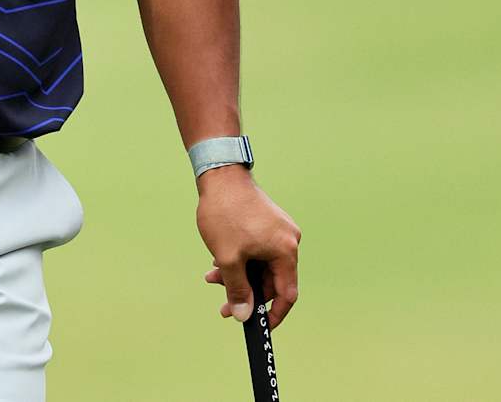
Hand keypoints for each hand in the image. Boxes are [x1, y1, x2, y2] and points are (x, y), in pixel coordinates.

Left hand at [195, 166, 301, 327]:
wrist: (220, 175)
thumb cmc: (226, 213)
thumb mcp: (229, 258)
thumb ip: (237, 290)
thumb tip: (243, 315)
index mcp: (286, 250)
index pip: (287, 293)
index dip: (274, 313)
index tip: (259, 326)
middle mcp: (288, 240)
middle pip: (271, 280)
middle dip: (246, 292)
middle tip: (224, 304)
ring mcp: (278, 231)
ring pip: (260, 265)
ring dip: (238, 275)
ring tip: (213, 276)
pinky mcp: (267, 223)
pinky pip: (258, 251)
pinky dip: (241, 259)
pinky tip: (219, 260)